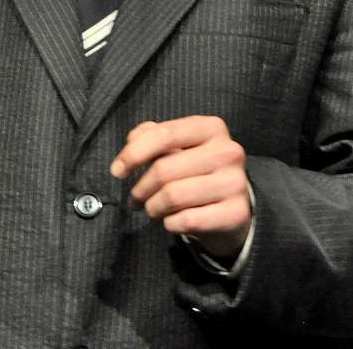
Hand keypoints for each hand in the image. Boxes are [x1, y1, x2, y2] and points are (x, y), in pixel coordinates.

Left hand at [111, 115, 250, 260]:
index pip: (165, 134)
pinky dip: (170, 224)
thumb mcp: (179, 148)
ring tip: (153, 209)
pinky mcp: (235, 213)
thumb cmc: (196, 174)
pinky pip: (186, 220)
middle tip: (136, 199)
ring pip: (172, 196)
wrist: (231, 209)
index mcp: (212, 129)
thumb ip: (154, 136)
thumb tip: (134, 139)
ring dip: (153, 208)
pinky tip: (173, 221)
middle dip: (140, 189)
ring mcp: (235, 183)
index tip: (117, 170)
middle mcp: (228, 152)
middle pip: (164, 169)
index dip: (134, 153)